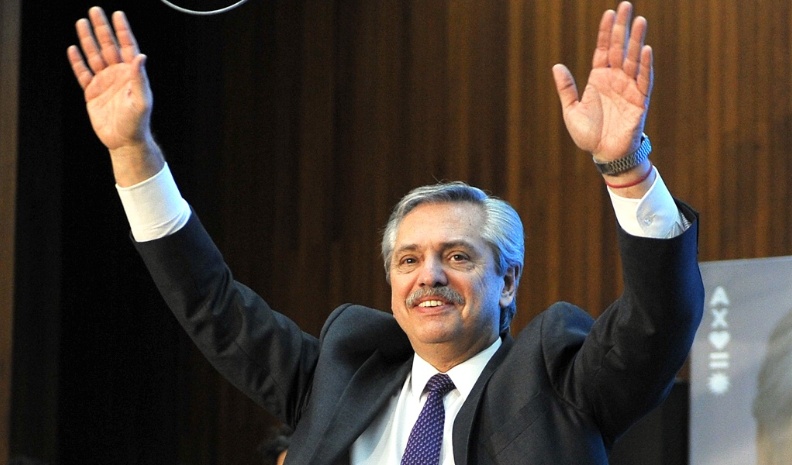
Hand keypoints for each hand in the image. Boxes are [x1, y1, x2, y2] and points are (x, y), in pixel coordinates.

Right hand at [67, 7, 152, 151]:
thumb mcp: (141, 100)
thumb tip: (141, 56)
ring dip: (88, 40)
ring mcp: (104, 82)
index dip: (123, 31)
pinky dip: (77, 62)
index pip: (128, 47)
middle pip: (108, 46)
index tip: (118, 14)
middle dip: (102, 28)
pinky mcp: (92, 92)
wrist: (123, 141)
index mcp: (132, 74)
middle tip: (95, 10)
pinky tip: (73, 49)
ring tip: (81, 22)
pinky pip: (83, 73)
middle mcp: (118, 75)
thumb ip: (140, 78)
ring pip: (94, 56)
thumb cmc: (137, 123)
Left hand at [552, 1, 651, 161]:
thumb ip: (566, 89)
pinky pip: (644, 80)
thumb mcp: (571, 110)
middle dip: (622, 27)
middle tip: (625, 5)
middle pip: (619, 48)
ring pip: (633, 59)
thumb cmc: (589, 135)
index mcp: (599, 79)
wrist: (604, 155)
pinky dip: (645, 64)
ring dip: (636, 40)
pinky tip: (646, 49)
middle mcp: (615, 79)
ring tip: (639, 20)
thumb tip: (556, 66)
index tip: (608, 13)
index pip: (603, 49)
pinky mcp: (640, 101)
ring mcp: (629, 88)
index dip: (605, 32)